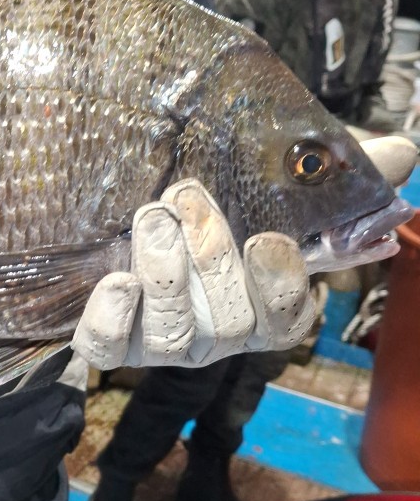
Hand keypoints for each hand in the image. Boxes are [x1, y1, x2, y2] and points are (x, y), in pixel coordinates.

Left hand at [71, 134, 417, 370]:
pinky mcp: (109, 340)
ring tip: (152, 216)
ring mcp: (161, 343)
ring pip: (175, 335)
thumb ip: (334, 175)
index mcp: (258, 304)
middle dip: (212, 257)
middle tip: (187, 193)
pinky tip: (117, 281)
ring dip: (166, 272)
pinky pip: (110, 347)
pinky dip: (114, 318)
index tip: (265, 239)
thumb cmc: (207, 208)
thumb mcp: (266, 184)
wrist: (110, 229)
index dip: (281, 287)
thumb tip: (403, 153)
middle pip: (232, 323)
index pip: (286, 319)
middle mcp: (216, 333)